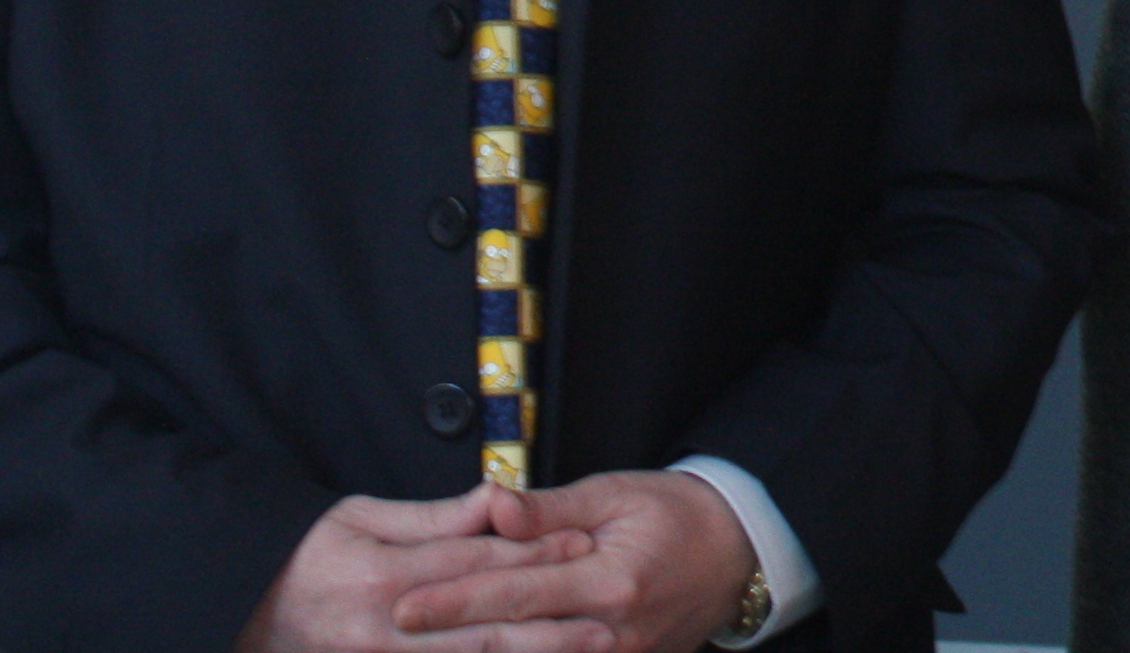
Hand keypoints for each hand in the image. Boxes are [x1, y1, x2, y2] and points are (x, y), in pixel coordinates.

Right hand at [235, 489, 595, 651]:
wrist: (244, 610)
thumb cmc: (306, 555)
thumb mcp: (360, 517)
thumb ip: (433, 517)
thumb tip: (495, 499)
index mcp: (385, 578)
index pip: (476, 564)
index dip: (534, 555)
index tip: (583, 544)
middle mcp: (386, 631)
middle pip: (484, 629)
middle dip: (549, 626)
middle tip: (607, 619)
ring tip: (588, 652)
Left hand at [394, 468, 762, 652]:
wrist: (740, 555)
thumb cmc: (676, 514)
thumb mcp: (616, 493)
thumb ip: (550, 509)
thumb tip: (493, 508)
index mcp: (608, 581)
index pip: (514, 595)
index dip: (454, 603)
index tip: (402, 607)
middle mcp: (609, 632)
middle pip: (512, 644)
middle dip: (447, 645)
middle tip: (390, 639)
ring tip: (421, 650)